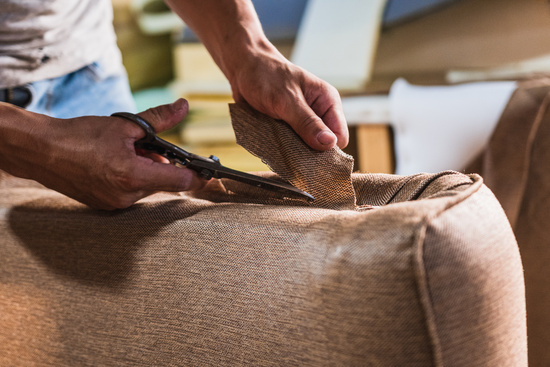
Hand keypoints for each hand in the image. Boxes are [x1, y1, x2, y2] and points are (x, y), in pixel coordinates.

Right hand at [0, 99, 204, 209]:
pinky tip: (115, 164)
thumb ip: (159, 119)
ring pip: (146, 187)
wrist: (41, 150)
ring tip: (124, 153)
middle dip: (162, 165)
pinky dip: (132, 178)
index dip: (197, 175)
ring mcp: (115, 205)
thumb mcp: (124, 125)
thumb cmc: (79, 136)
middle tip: (146, 147)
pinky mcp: (105, 206)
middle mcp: (126, 196)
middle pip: (163, 183)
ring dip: (146, 171)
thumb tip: (183, 107)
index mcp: (133, 176)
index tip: (207, 170)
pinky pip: (131, 193)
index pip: (180, 182)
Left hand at [228, 46, 348, 150]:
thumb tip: (329, 143)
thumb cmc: (266, 75)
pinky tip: (273, 142)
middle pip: (324, 146)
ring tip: (278, 143)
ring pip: (307, 149)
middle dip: (309, 152)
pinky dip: (283, 148)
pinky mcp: (289, 128)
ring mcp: (303, 122)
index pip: (339, 137)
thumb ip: (307, 122)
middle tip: (290, 149)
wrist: (243, 67)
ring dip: (293, 151)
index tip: (309, 155)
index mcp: (327, 101)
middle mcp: (319, 113)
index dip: (327, 149)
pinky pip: (292, 146)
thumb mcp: (287, 99)